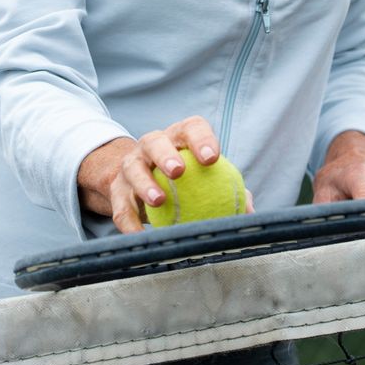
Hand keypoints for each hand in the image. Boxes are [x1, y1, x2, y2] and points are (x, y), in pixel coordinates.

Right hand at [78, 115, 231, 233]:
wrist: (137, 181)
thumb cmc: (184, 177)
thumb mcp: (203, 177)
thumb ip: (227, 190)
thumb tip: (248, 212)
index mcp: (179, 137)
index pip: (192, 128)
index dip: (201, 139)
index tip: (212, 158)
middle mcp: (151, 145)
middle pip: (155, 142)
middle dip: (166, 154)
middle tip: (179, 171)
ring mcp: (130, 165)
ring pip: (133, 169)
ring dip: (144, 183)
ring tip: (159, 200)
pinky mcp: (116, 189)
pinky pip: (121, 207)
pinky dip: (130, 222)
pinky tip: (141, 235)